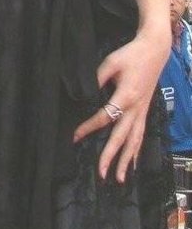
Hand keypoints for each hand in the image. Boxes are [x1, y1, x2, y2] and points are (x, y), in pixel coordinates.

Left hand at [73, 32, 168, 182]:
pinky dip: (136, 151)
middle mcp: (136, 107)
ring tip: (119, 178)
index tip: (75, 136)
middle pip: (122, 136)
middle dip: (111, 156)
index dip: (88, 127)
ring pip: (135, 141)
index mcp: (127, 95)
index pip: (105, 116)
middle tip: (101, 173)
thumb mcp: (111, 62)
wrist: (155, 50)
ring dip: (126, 161)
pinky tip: (132, 164)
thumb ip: (96, 78)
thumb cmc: (131, 54)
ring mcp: (142, 111)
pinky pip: (141, 135)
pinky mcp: (145, 111)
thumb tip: (83, 94)